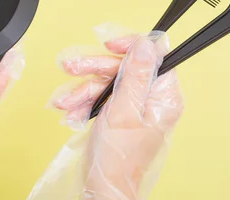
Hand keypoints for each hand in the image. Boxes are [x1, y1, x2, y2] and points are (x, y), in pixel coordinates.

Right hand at [28, 24, 183, 199]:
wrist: (103, 187)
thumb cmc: (118, 157)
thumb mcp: (124, 109)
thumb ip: (136, 74)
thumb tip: (147, 44)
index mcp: (163, 96)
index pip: (152, 56)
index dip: (129, 47)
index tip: (108, 45)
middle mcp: (152, 99)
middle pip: (124, 68)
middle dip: (95, 70)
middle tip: (71, 67)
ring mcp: (135, 107)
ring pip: (108, 82)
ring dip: (83, 89)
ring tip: (65, 101)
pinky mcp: (120, 115)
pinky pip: (102, 98)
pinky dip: (84, 103)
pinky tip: (71, 112)